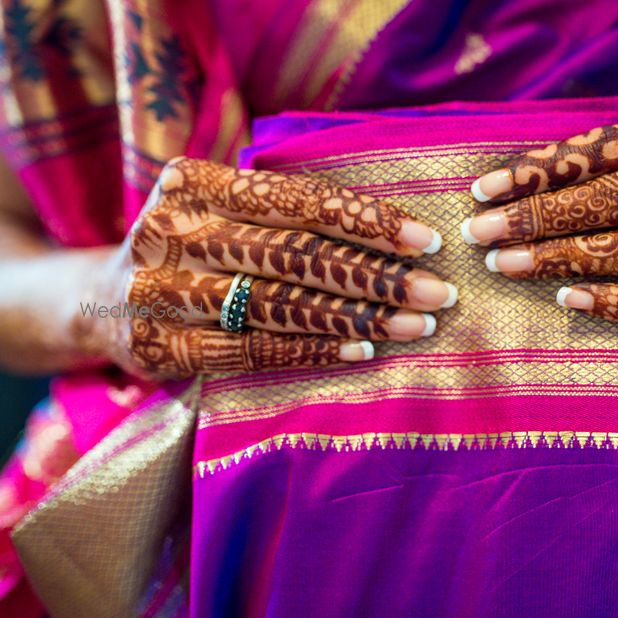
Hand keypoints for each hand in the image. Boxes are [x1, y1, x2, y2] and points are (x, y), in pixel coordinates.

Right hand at [91, 158, 456, 377]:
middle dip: (378, 276)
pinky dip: (315, 351)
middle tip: (439, 293)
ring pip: (281, 305)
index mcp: (192, 183)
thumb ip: (281, 207)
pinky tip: (365, 350)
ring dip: (360, 318)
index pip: (296, 201)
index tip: (427, 240)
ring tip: (418, 326)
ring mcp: (162, 295)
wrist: (96, 301)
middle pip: (296, 256)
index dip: (368, 221)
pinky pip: (256, 351)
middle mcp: (172, 233)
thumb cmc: (190, 245)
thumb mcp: (217, 206)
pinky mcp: (163, 349)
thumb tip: (395, 228)